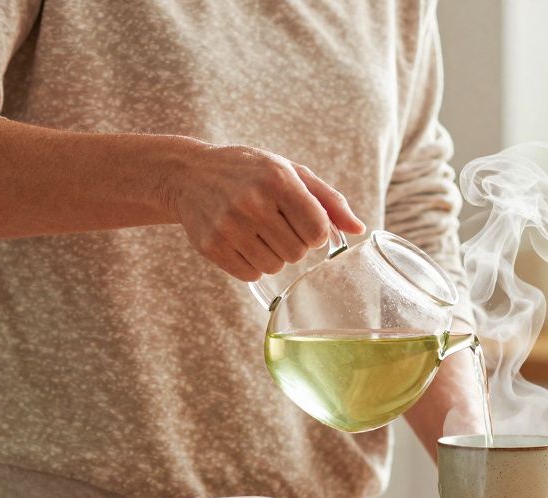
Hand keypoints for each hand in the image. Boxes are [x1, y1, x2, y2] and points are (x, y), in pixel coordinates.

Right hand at [166, 144, 365, 280]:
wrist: (189, 174)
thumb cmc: (251, 173)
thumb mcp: (290, 172)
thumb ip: (328, 200)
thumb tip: (358, 229)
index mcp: (278, 180)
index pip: (317, 230)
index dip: (315, 231)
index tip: (302, 221)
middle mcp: (252, 202)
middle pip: (297, 252)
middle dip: (294, 243)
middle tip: (276, 224)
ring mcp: (228, 226)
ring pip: (275, 266)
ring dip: (273, 255)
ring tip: (258, 232)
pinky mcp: (211, 246)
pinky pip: (250, 274)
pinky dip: (252, 264)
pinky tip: (242, 242)